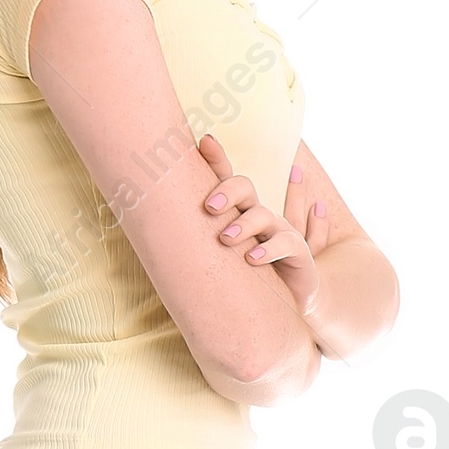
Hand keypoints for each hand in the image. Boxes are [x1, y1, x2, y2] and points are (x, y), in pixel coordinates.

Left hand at [197, 134, 321, 322]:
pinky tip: (252, 258)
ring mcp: (278, 230)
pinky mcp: (296, 251)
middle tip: (209, 207)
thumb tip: (151, 231)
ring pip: (262, 215)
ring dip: (244, 224)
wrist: (276, 305)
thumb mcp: (216, 257)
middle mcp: (257, 215)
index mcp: (236, 211)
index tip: (204, 142)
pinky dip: (268, 249)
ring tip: (225, 239)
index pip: (224, 179)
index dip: (216, 158)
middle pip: (244, 188)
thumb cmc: (241, 278)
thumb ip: (193, 241)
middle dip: (228, 191)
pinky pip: (284, 243)